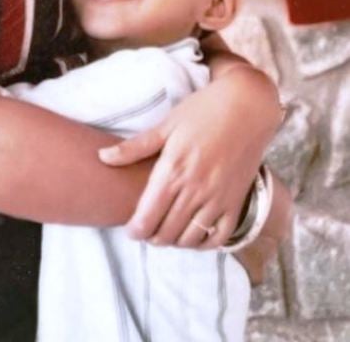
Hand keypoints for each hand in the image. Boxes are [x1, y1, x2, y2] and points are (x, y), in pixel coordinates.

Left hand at [99, 70, 278, 247]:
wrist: (248, 105)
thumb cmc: (204, 110)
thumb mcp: (166, 124)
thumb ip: (134, 147)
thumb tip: (102, 157)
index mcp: (173, 170)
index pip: (146, 217)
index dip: (135, 230)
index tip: (131, 229)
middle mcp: (195, 189)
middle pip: (165, 233)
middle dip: (151, 236)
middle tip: (147, 229)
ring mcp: (218, 198)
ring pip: (189, 238)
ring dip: (174, 241)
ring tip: (167, 231)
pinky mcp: (236, 201)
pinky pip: (218, 237)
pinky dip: (203, 243)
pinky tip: (194, 234)